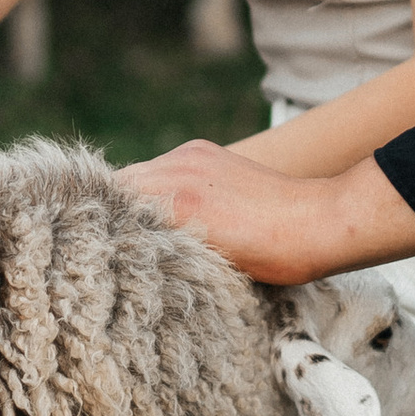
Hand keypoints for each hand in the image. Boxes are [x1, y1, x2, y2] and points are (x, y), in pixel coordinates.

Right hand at [119, 140, 346, 284]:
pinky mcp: (205, 150)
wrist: (321, 222)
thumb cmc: (274, 256)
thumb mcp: (209, 265)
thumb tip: (129, 245)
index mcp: (177, 201)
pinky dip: (161, 186)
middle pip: (119, 185)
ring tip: (145, 228)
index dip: (97, 223)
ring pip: (141, 175)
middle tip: (113, 241)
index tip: (93, 245)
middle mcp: (179, 169)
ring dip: (138, 198)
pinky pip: (165, 166)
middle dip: (114, 211)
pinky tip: (175, 210)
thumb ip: (163, 246)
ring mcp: (193, 155)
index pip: (109, 201)